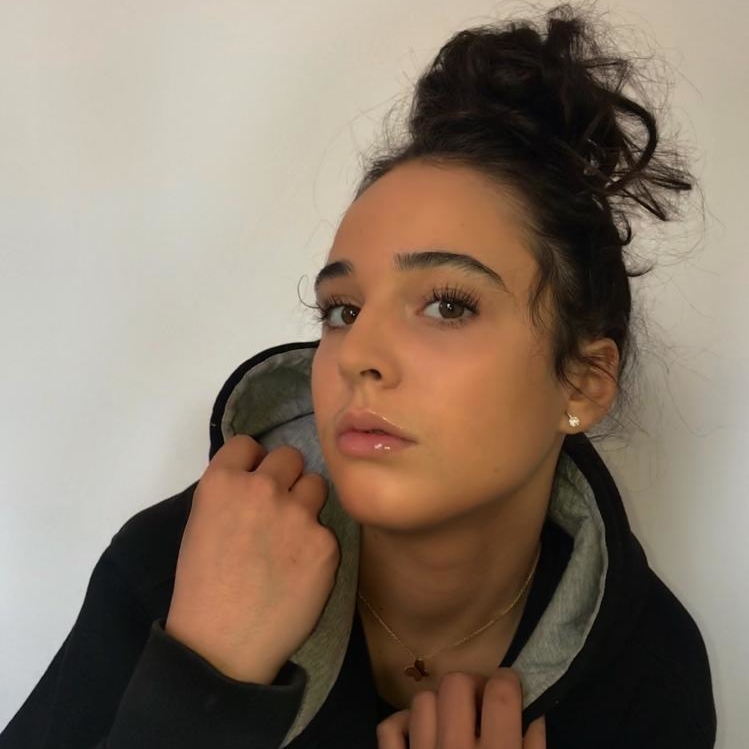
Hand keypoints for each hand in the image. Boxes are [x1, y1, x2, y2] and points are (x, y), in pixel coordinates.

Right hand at [165, 434, 339, 683]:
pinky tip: (300, 571)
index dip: (251, 462)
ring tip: (292, 536)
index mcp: (222, 482)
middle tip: (278, 507)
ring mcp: (298, 514)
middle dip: (285, 476)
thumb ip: (229, 495)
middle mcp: (262, 488)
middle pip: (289, 456)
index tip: (253, 480)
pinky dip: (317, 545)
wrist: (222, 645)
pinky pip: (326, 529)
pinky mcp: (325, 543)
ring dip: (306, 503)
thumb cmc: (202, 588)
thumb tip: (254, 480)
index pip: (248, 444)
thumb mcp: (200, 525)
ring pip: (316, 485)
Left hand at [376, 668, 545, 748]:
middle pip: (456, 684)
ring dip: (438, 706)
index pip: (501, 692)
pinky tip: (419, 735)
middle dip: (471, 686)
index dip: (507, 680)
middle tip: (479, 702)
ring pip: (422, 700)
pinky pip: (389, 727)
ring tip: (450, 720)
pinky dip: (403, 725)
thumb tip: (533, 712)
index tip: (508, 687)